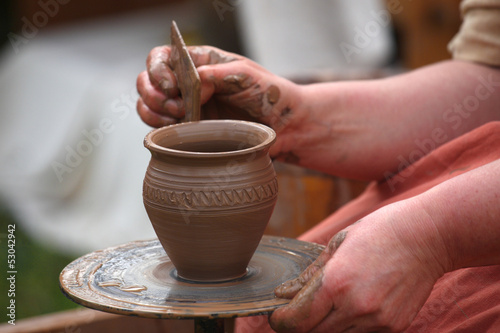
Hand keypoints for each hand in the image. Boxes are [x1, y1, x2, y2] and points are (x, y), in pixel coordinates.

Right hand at [136, 45, 295, 128]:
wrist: (285, 126)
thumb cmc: (270, 95)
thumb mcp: (247, 76)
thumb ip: (217, 74)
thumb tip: (194, 85)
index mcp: (200, 62)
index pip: (161, 57)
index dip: (157, 70)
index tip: (172, 87)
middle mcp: (188, 83)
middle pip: (146, 81)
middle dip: (153, 94)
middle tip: (177, 107)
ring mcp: (186, 108)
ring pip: (148, 105)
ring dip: (153, 112)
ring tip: (178, 118)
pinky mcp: (189, 131)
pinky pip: (160, 128)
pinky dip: (160, 129)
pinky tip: (179, 131)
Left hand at [269, 199, 448, 331]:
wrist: (427, 236)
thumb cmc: (378, 231)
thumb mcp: (337, 243)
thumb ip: (308, 275)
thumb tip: (282, 293)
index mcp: (336, 283)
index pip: (296, 321)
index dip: (280, 321)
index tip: (276, 314)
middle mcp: (355, 307)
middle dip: (298, 325)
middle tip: (295, 311)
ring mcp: (377, 321)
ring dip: (323, 327)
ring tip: (326, 306)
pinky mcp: (394, 327)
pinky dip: (348, 327)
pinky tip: (351, 306)